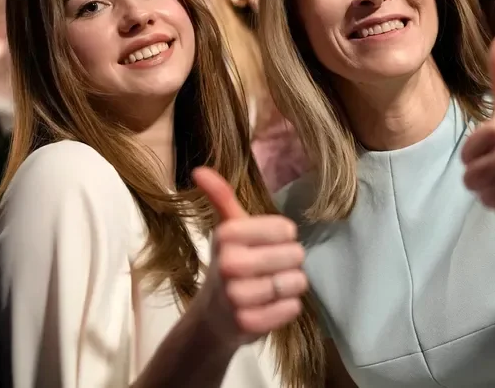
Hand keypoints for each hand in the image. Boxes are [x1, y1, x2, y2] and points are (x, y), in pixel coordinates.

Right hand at [193, 168, 306, 347]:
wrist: (214, 315)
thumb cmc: (229, 263)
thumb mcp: (227, 228)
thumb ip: (220, 197)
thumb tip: (199, 170)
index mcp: (227, 235)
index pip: (286, 228)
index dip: (284, 237)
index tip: (266, 244)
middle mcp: (229, 264)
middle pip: (295, 255)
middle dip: (290, 262)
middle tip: (270, 268)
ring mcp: (237, 296)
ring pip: (296, 282)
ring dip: (292, 285)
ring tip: (272, 286)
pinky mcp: (249, 324)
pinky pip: (292, 308)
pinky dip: (288, 307)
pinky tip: (271, 305)